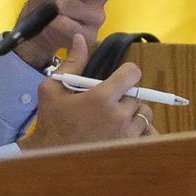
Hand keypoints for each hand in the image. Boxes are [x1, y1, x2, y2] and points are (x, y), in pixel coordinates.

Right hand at [19, 34, 153, 149]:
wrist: (52, 156)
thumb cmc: (52, 121)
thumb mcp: (53, 88)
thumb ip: (72, 63)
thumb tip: (80, 38)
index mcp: (102, 97)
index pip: (132, 74)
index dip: (126, 73)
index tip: (119, 78)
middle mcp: (118, 115)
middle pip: (137, 95)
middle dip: (125, 96)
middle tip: (107, 103)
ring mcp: (126, 134)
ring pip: (143, 114)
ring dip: (132, 113)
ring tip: (113, 117)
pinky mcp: (128, 148)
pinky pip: (142, 132)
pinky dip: (134, 129)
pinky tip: (117, 132)